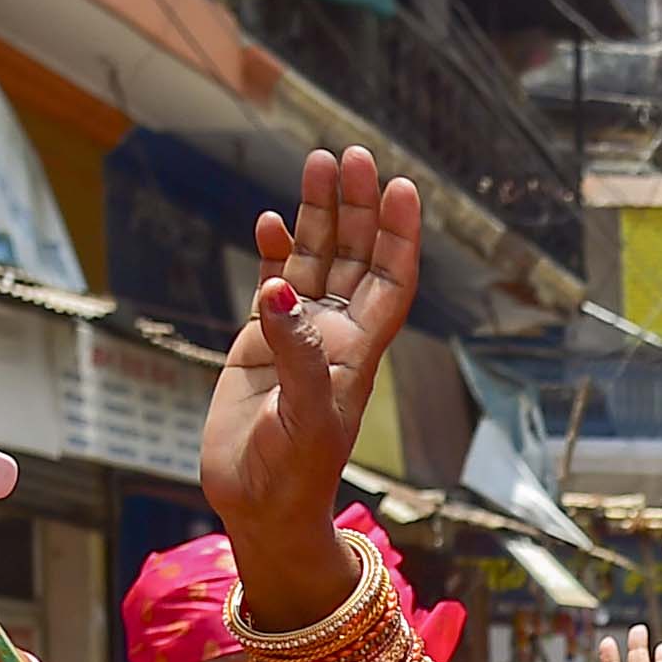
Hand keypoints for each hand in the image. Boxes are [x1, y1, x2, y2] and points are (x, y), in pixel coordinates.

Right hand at [200, 147, 423, 630]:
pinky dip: (275, 251)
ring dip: (320, 215)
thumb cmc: (293, 471)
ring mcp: (298, 335)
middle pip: (356, 256)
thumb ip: (295, 352)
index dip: (400, 235)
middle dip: (358, 208)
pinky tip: (273, 219)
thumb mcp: (303, 415)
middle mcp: (336, 335)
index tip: (403, 188)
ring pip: (317, 261)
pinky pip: (274, 283)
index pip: (392, 281)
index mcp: (361, 351)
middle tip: (352, 156)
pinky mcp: (260, 344)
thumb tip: (279, 286)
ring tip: (319, 163)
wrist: (258, 505)